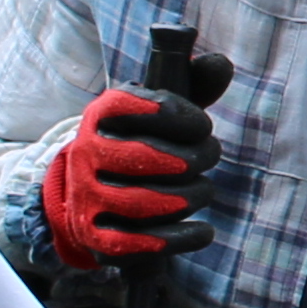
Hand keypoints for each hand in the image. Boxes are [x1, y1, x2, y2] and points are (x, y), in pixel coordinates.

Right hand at [41, 65, 230, 268]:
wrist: (94, 192)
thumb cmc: (143, 141)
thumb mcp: (163, 109)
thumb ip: (195, 83)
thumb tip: (221, 63)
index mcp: (103, 113)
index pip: (150, 108)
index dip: (186, 118)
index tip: (202, 127)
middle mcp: (86, 152)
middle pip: (152, 157)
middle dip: (196, 158)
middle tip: (208, 157)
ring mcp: (86, 196)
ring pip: (148, 202)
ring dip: (191, 197)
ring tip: (203, 191)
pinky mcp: (94, 237)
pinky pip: (138, 244)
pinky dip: (179, 238)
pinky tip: (202, 231)